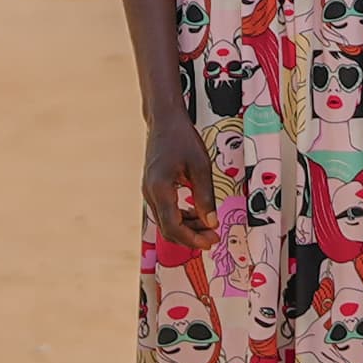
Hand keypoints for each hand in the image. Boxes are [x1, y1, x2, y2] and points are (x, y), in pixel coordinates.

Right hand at [141, 112, 219, 245]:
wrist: (165, 121)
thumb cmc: (182, 138)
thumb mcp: (201, 166)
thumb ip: (206, 196)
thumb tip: (212, 222)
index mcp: (160, 188)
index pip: (173, 226)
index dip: (192, 239)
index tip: (210, 242)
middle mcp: (150, 193)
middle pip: (168, 228)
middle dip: (191, 237)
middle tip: (213, 237)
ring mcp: (150, 192)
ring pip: (167, 221)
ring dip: (188, 227)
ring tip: (209, 226)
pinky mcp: (154, 189)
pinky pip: (166, 211)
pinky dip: (182, 217)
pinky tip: (198, 214)